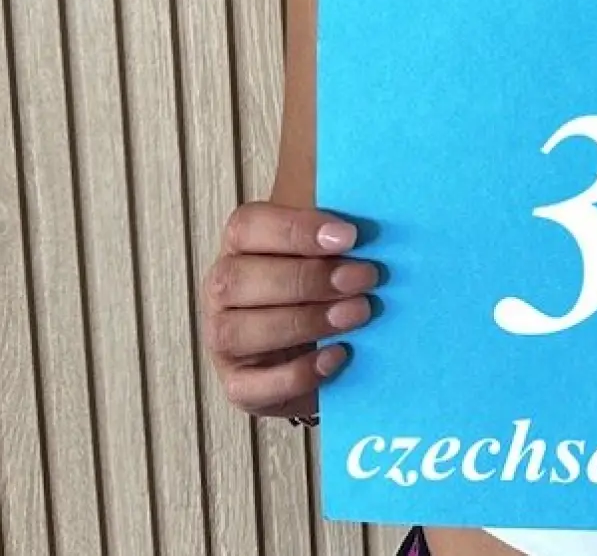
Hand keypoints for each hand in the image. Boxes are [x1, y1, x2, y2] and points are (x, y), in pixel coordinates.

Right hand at [201, 203, 380, 417]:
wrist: (320, 351)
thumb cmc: (327, 290)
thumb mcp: (330, 252)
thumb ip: (339, 231)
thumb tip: (374, 210)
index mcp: (241, 247)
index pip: (247, 226)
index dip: (295, 229)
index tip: (350, 236)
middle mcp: (222, 292)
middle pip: (238, 279)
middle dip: (306, 279)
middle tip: (364, 278)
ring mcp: (223, 341)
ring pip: (238, 332)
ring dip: (303, 322)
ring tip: (358, 314)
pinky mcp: (238, 386)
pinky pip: (253, 386)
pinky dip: (297, 374)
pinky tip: (338, 356)